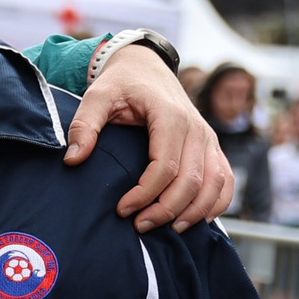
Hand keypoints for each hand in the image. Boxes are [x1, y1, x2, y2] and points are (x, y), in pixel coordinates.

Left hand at [65, 45, 232, 231]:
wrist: (146, 68)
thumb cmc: (121, 84)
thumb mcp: (96, 96)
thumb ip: (84, 125)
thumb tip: (73, 159)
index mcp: (170, 116)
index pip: (164, 165)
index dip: (145, 193)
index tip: (122, 210)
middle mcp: (196, 128)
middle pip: (192, 180)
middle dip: (167, 210)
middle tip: (140, 226)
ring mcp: (208, 138)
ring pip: (214, 183)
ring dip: (194, 212)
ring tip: (169, 230)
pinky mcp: (212, 146)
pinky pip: (226, 179)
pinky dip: (217, 202)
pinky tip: (197, 219)